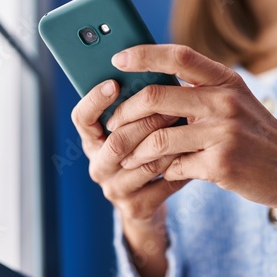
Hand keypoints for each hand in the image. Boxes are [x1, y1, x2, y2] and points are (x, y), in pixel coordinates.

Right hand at [71, 79, 188, 276]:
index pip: (81, 118)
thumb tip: (153, 69)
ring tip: (188, 123)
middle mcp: (98, 165)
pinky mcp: (136, 207)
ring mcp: (115, 189)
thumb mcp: (131, 130)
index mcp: (92, 141)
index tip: (114, 83)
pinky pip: (164, 183)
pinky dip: (182, 165)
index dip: (94, 100)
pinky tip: (195, 150)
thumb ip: (134, 106)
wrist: (148, 203)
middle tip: (172, 104)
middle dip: (146, 121)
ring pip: (144, 163)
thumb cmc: (142, 152)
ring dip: (169, 142)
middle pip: (117, 141)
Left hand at [107, 44, 276, 221]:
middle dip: (124, 112)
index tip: (117, 58)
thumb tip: (150, 86)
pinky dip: (162, 170)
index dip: (144, 54)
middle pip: (155, 97)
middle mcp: (224, 101)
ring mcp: (223, 133)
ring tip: (126, 157)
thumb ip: (199, 90)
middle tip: (113, 124)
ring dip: (136, 151)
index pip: (178, 56)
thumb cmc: (254, 132)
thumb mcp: (234, 99)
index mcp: (224, 80)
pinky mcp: (221, 164)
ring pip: (158, 138)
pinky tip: (162, 171)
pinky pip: (174, 166)